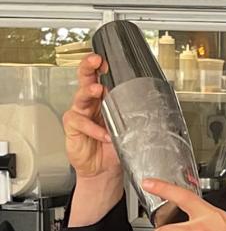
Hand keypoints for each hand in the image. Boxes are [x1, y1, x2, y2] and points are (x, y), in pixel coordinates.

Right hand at [62, 53, 120, 180]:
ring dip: (89, 92)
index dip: (100, 67)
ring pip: (80, 96)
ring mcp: (80, 114)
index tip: (105, 60)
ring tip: (98, 90)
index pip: (99, 78)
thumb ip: (130, 116)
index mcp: (102, 100)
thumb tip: (148, 107)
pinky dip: (92, 128)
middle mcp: (90, 104)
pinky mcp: (73, 128)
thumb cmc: (113, 148)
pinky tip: (103, 134)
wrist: (103, 170)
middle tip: (95, 62)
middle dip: (88, 68)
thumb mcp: (125, 129)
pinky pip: (80, 122)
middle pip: (85, 79)